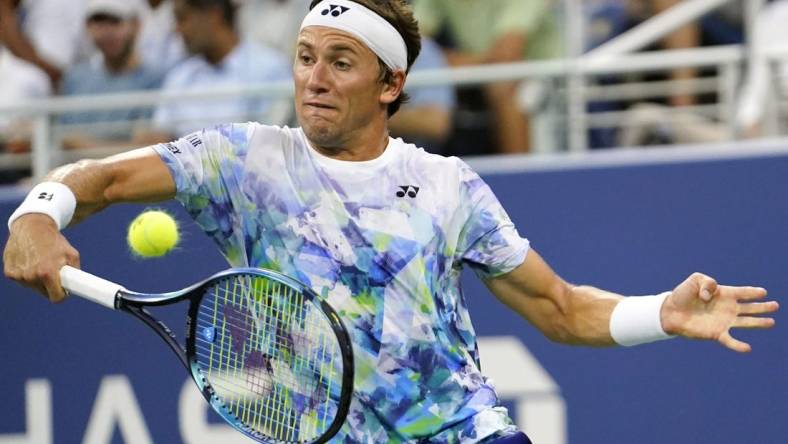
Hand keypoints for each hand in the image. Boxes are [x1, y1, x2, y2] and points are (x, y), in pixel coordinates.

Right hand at [4, 214, 79, 301]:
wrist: (32, 226)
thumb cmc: (54, 241)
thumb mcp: (72, 254)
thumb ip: (76, 273)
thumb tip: (78, 287)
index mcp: (47, 273)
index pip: (56, 298)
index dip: (61, 294)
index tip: (63, 291)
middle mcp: (30, 276)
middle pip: (44, 292)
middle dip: (49, 284)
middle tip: (52, 270)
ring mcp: (18, 275)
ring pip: (32, 286)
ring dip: (37, 278)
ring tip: (40, 261)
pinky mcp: (9, 272)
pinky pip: (21, 280)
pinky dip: (26, 273)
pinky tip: (29, 260)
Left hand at [661, 273, 778, 351]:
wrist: (670, 311)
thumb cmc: (683, 294)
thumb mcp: (695, 280)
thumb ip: (707, 282)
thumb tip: (712, 296)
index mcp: (724, 294)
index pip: (743, 292)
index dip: (753, 292)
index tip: (763, 292)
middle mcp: (727, 308)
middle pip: (749, 307)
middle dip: (762, 307)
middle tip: (775, 306)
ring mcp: (723, 321)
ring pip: (746, 322)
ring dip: (759, 323)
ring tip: (772, 322)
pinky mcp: (716, 333)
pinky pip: (730, 341)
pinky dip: (738, 346)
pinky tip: (747, 348)